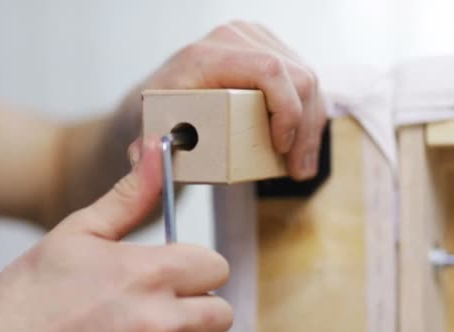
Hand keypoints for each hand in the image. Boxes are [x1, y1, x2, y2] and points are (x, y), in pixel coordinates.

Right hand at [0, 137, 232, 331]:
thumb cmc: (32, 293)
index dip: (196, 263)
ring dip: (181, 326)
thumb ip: (129, 196)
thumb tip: (155, 155)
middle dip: (199, 299)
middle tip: (162, 293)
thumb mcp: (80, 232)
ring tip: (138, 314)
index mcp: (148, 274)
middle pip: (220, 312)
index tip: (172, 264)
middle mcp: (158, 321)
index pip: (215, 266)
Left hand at [142, 20, 326, 179]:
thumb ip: (142, 149)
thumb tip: (147, 154)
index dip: (287, 110)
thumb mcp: (150, 130)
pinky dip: (308, 113)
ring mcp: (253, 39)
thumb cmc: (160, 113)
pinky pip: (302, 79)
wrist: (163, 94)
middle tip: (298, 170)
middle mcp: (232, 39)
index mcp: (205, 56)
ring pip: (306, 79)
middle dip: (305, 129)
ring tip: (300, 165)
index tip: (281, 148)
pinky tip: (301, 142)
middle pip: (296, 77)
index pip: (268, 71)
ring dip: (311, 126)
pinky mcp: (267, 48)